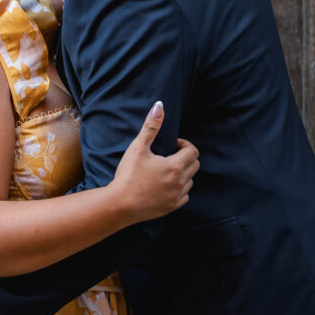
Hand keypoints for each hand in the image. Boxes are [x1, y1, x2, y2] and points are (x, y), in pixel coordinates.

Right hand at [108, 102, 198, 222]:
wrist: (120, 205)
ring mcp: (176, 197)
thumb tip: (159, 106)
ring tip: (166, 170)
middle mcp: (180, 183)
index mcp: (175, 167)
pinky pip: (184, 196)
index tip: (173, 144)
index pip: (193, 151)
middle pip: (195, 165)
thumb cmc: (128, 175)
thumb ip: (151, 126)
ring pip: (190, 181)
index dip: (185, 144)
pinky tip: (165, 185)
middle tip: (170, 155)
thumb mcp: (138, 147)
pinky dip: (179, 188)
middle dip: (185, 157)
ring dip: (183, 173)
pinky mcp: (171, 207)